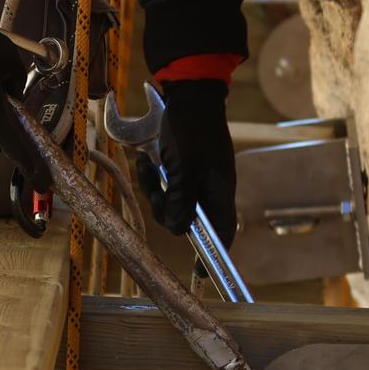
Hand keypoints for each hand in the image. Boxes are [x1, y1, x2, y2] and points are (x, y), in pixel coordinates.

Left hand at [137, 78, 236, 244]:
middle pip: (187, 219)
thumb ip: (181, 200)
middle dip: (166, 209)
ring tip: (146, 167)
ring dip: (154, 191)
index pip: (223, 232)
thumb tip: (179, 230)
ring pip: (172, 202)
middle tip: (155, 191)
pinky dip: (153, 179)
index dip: (214, 255)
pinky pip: (166, 186)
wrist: (189, 95)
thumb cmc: (191, 130)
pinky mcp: (183, 168)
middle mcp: (210, 189)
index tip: (201, 274)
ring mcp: (197, 178)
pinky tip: (145, 162)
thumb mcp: (184, 167)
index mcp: (219, 192)